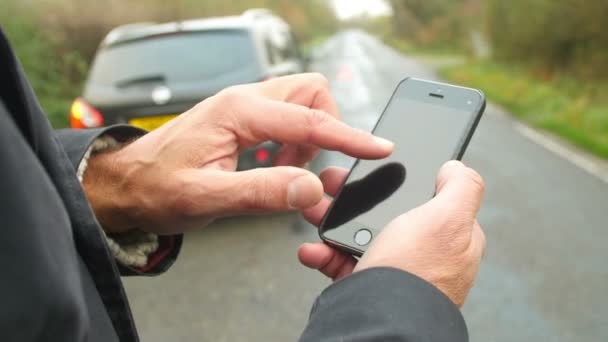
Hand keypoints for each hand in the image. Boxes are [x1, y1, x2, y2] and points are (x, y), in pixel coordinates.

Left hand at [83, 74, 392, 233]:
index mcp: (237, 112)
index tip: (379, 148)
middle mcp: (243, 100)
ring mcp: (242, 107)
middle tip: (307, 168)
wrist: (125, 183)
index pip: (308, 121)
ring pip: (300, 103)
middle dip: (326, 128)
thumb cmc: (156, 189)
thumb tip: (311, 189)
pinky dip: (291, 142)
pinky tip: (272, 166)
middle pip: (310, 93)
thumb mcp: (206, 198)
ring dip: (307, 137)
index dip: (349, 137)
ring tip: (284, 172)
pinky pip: (284, 118)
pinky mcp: (240, 118)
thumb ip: (261, 192)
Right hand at [299, 161, 485, 306]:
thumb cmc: (418, 272)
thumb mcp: (449, 218)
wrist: (382, 322)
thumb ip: (461, 186)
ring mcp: (393, 271)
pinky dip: (323, 254)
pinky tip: (313, 249)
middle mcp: (423, 254)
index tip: (372, 168)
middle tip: (331, 185)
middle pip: (387, 213)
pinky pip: (341, 263)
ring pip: (359, 235)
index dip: (400, 180)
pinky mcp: (367, 287)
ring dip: (332, 221)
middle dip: (356, 198)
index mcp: (450, 236)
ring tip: (313, 211)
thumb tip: (455, 167)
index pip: (427, 197)